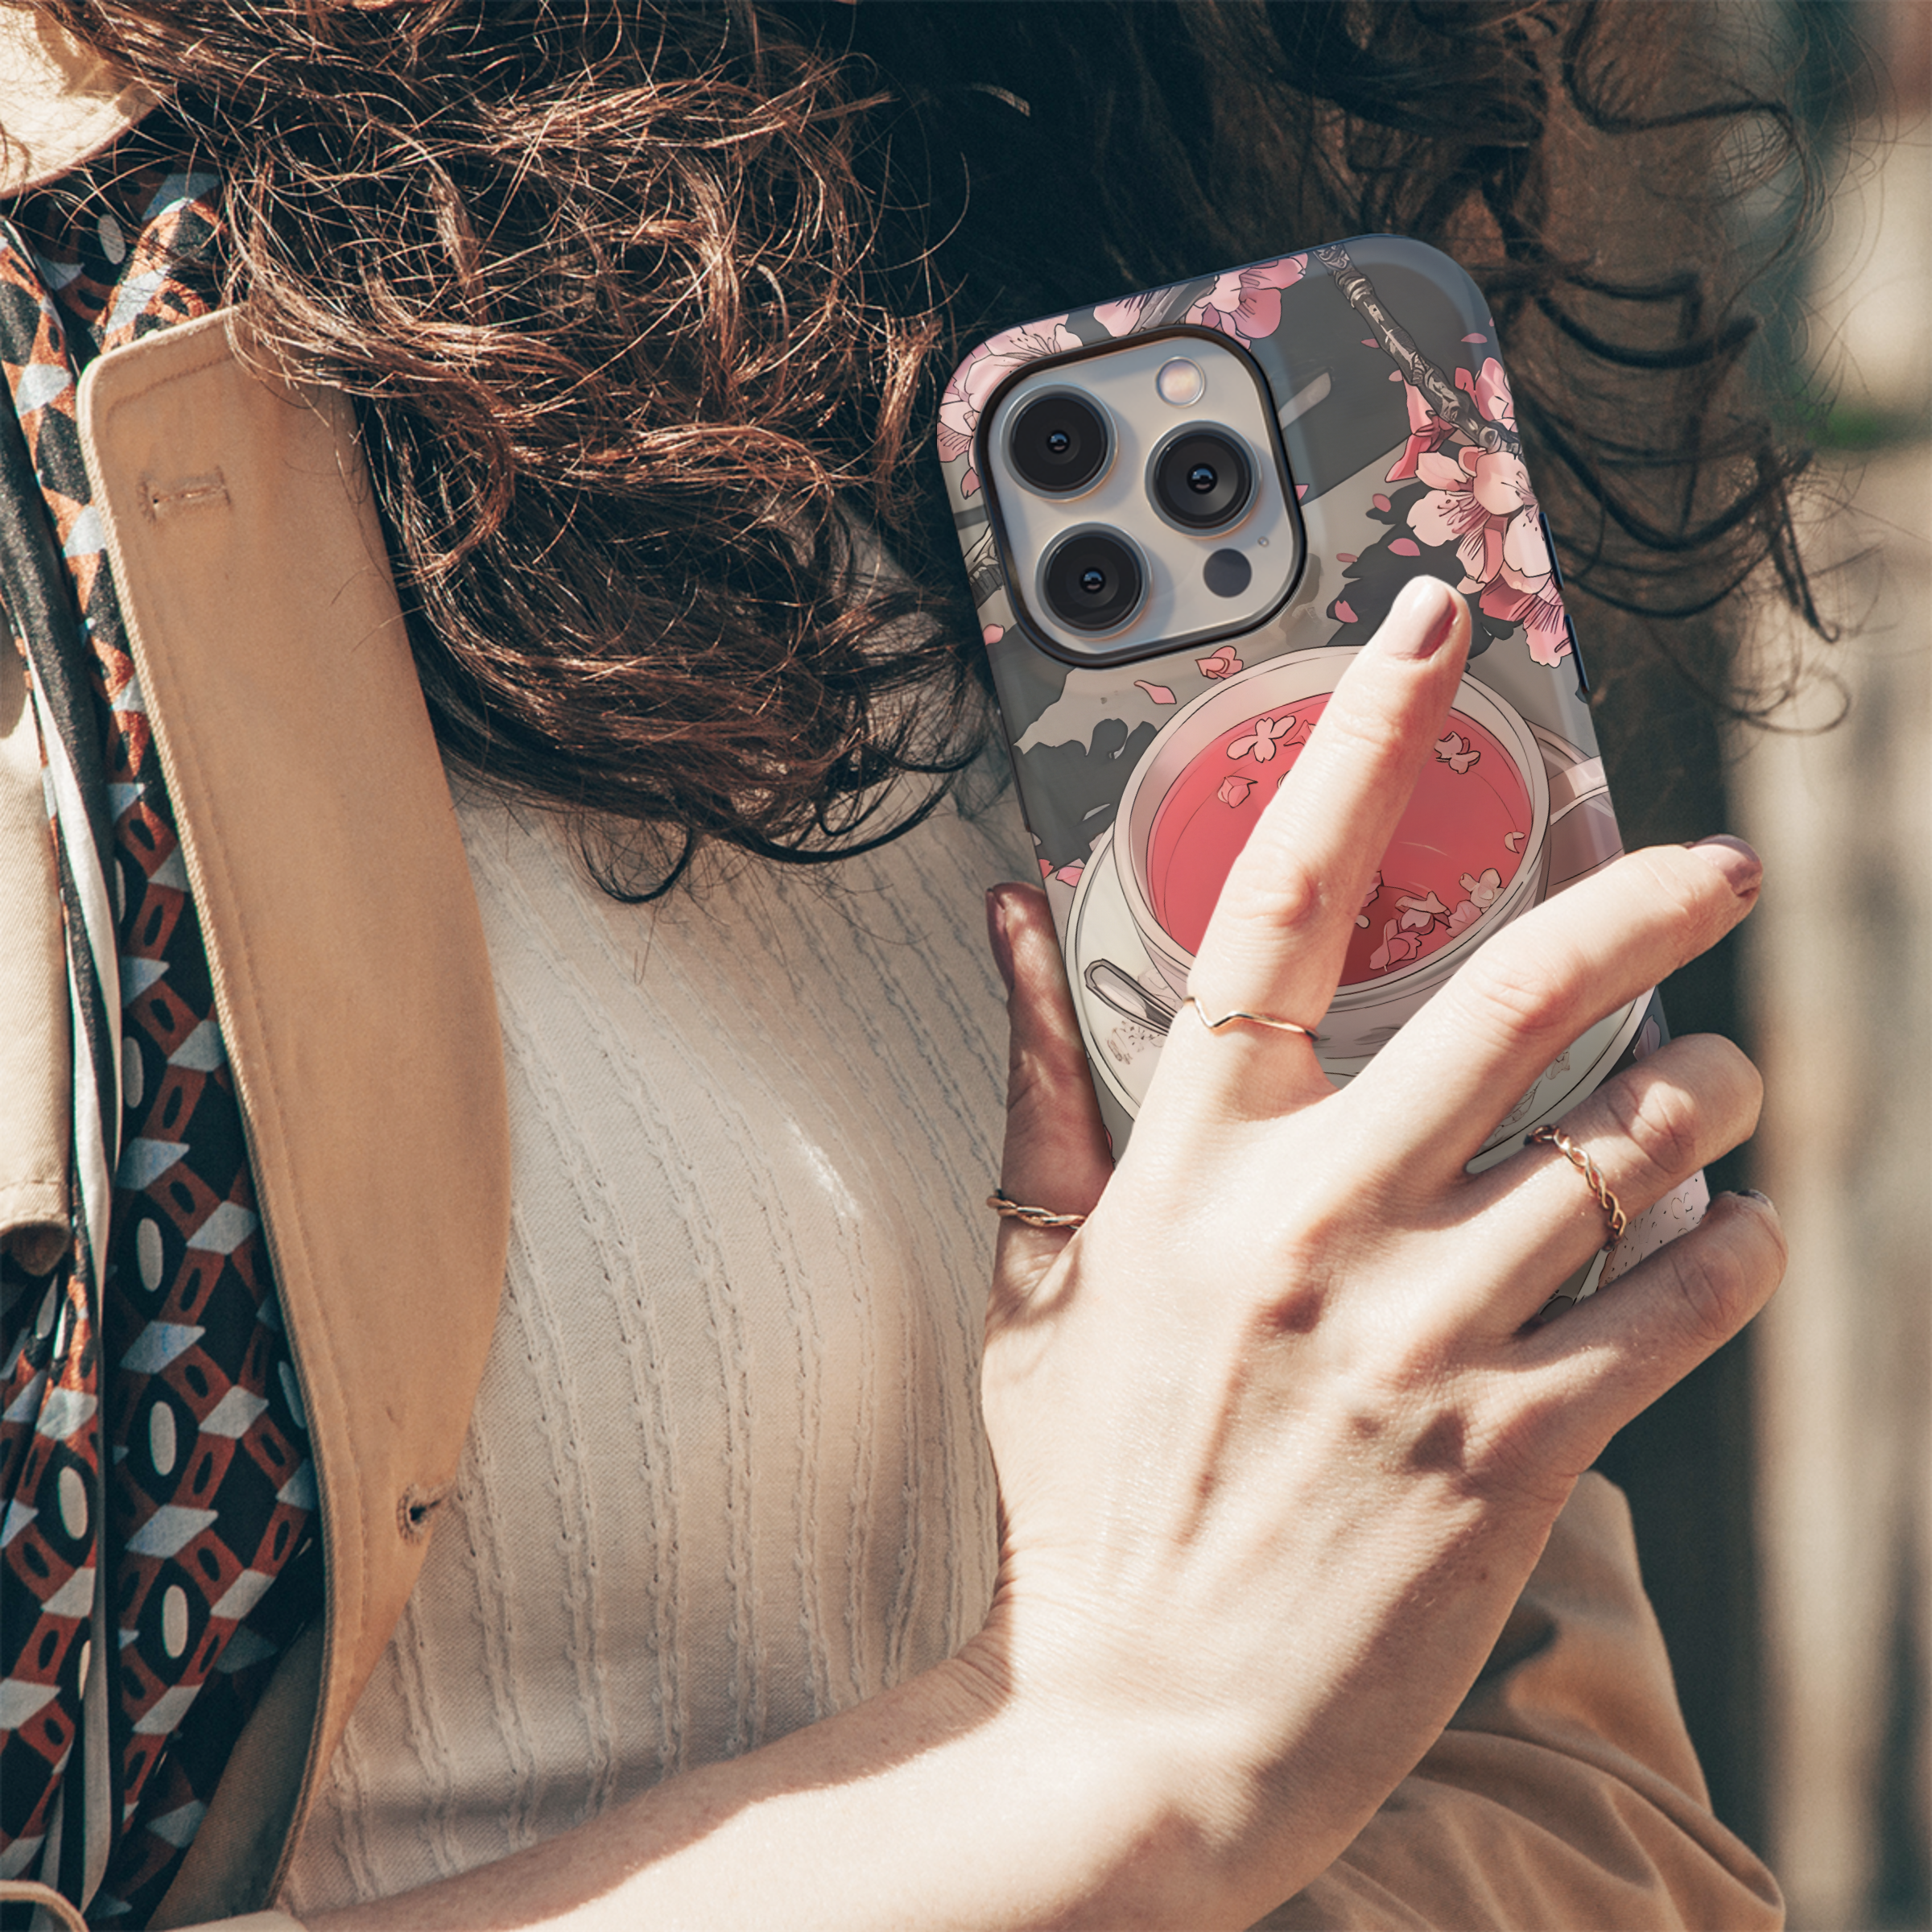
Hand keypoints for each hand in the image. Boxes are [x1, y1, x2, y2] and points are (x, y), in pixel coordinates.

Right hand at [976, 576, 1783, 1923]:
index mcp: (1191, 1164)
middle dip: (1639, 899)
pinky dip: (1731, 1249)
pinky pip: (1674, 1305)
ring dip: (1708, 1093)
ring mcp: (1417, 1334)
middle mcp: (1312, 1223)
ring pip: (1624, 1148)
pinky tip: (1732, 1232)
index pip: (1278, 900)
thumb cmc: (1088, 1493)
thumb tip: (1007, 921)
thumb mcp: (1035, 1277)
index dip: (1360, 742)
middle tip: (1708, 864)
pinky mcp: (1510, 1448)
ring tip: (1725, 1082)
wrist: (1134, 1724)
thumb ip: (1040, 1083)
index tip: (1432, 634)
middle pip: (1511, 996)